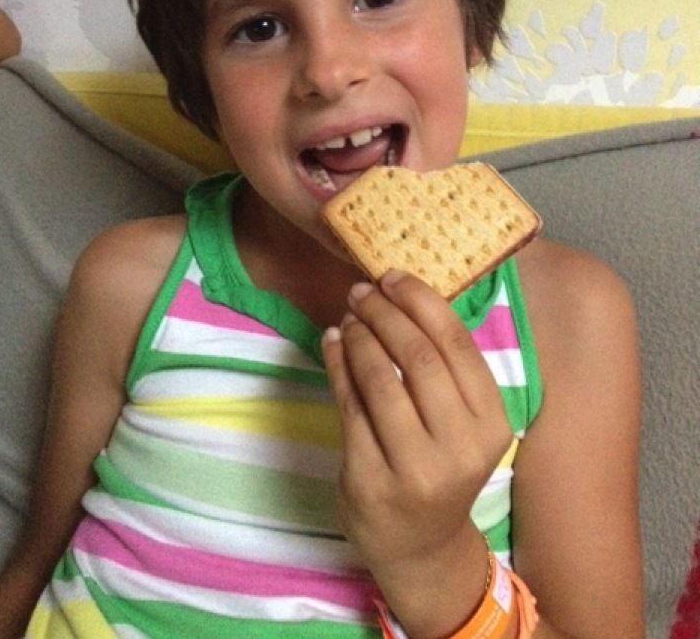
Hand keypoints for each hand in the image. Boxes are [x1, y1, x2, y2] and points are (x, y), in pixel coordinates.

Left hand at [322, 270, 512, 637]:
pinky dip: (336, 364)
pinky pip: (348, 406)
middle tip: (362, 291)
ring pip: (379, 379)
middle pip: (417, 356)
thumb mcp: (464, 425)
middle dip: (384, 313)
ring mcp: (413, 468)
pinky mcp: (369, 480)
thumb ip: (445, 371)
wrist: (421, 547)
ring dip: (358, 336)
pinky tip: (332, 342)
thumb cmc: (443, 469)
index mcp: (491, 424)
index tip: (393, 277)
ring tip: (348, 316)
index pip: (456, 344)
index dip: (420, 301)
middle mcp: (459, 447)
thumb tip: (401, 296)